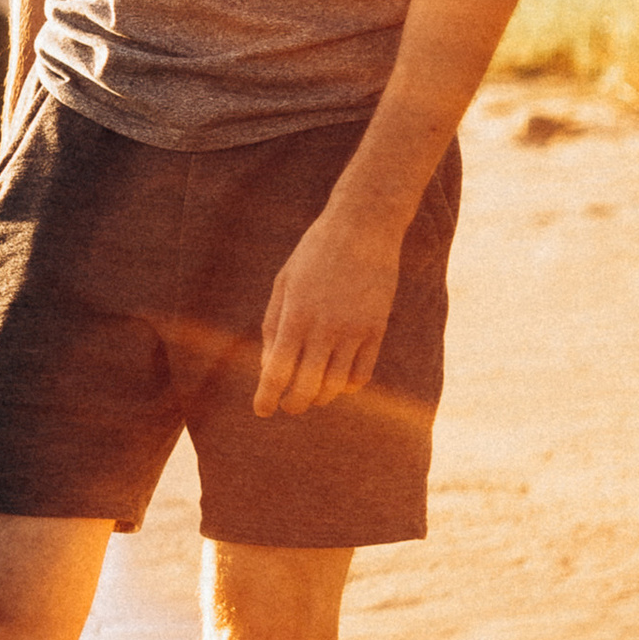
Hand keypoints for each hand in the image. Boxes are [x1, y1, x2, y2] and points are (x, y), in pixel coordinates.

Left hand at [253, 205, 403, 418]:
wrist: (363, 228)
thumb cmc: (314, 254)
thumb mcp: (283, 284)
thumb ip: (274, 326)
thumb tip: (270, 368)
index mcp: (295, 316)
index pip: (277, 372)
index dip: (267, 397)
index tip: (262, 411)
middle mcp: (325, 329)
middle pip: (307, 388)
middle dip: (293, 405)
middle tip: (287, 407)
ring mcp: (354, 331)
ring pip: (335, 387)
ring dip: (320, 397)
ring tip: (311, 394)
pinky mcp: (376, 330)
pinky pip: (362, 375)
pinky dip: (347, 386)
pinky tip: (337, 382)